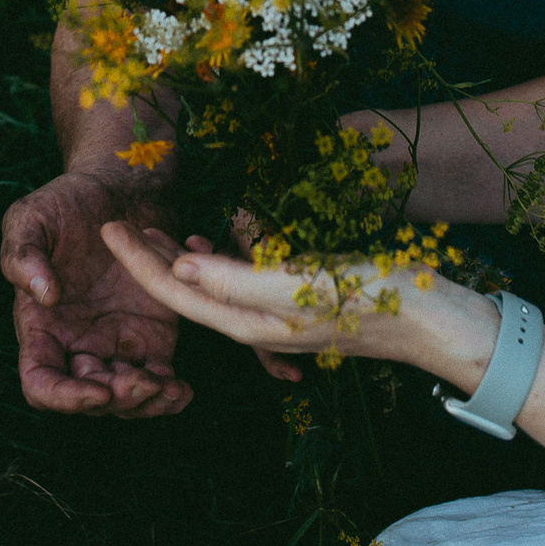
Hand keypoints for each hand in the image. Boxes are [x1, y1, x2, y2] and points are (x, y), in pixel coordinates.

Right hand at [1, 172, 193, 415]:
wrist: (120, 185)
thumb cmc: (68, 200)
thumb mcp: (31, 217)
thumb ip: (23, 255)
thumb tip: (44, 296)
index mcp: (42, 326)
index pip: (42, 382)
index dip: (65, 398)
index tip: (96, 390)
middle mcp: (78, 343)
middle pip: (90, 398)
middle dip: (117, 399)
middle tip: (143, 382)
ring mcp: (117, 342)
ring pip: (127, 398)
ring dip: (147, 403)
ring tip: (170, 389)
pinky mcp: (153, 334)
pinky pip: (159, 378)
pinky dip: (170, 393)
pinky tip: (183, 390)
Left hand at [100, 221, 497, 386]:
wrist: (437, 320)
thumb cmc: (372, 299)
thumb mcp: (301, 284)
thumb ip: (239, 278)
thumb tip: (182, 265)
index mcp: (249, 323)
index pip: (177, 292)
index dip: (138, 261)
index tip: (107, 227)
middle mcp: (256, 322)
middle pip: (189, 289)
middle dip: (151, 259)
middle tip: (120, 222)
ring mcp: (279, 312)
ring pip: (215, 283)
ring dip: (185, 256)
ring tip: (158, 227)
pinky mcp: (300, 297)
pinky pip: (249, 276)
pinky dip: (228, 253)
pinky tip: (226, 231)